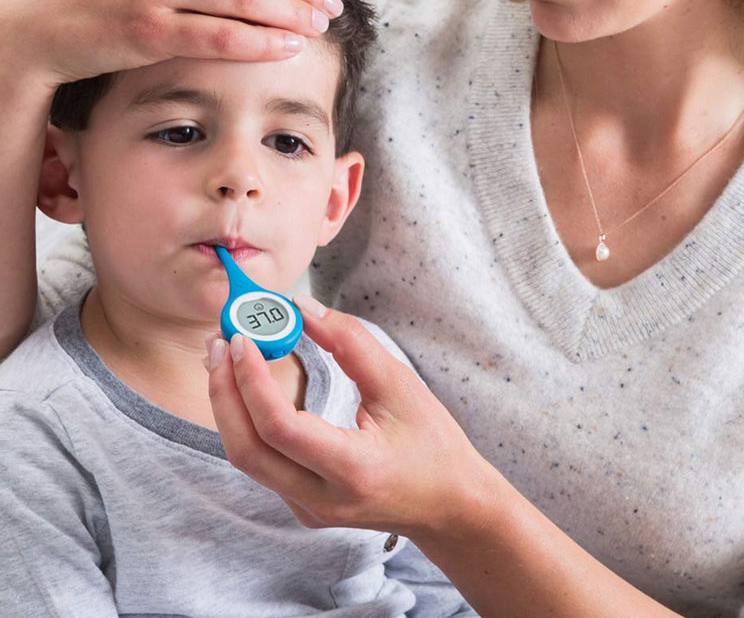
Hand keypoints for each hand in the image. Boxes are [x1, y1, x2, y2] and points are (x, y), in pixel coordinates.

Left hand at [206, 296, 489, 539]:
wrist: (449, 506)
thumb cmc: (432, 443)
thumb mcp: (400, 383)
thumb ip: (350, 342)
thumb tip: (302, 307)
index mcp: (353, 469)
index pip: (280, 427)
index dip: (252, 379)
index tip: (243, 337)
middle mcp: (323, 499)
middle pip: (247, 449)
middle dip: (225, 391)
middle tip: (220, 342)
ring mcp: (309, 510)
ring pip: (247, 459)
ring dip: (229, 405)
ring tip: (226, 358)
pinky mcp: (303, 508)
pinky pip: (262, 464)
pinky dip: (247, 422)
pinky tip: (248, 388)